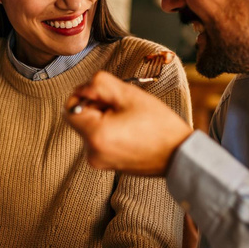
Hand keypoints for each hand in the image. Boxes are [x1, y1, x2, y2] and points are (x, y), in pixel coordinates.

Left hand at [66, 71, 192, 175]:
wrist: (178, 154)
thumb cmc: (158, 125)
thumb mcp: (128, 94)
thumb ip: (99, 84)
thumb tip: (83, 87)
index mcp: (95, 135)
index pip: (70, 107)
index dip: (85, 95)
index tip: (107, 96)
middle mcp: (91, 152)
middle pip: (80, 117)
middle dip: (97, 106)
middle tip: (122, 106)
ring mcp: (98, 160)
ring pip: (90, 127)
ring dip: (104, 117)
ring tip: (129, 118)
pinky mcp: (106, 163)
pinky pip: (99, 138)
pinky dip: (109, 129)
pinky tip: (130, 129)